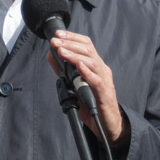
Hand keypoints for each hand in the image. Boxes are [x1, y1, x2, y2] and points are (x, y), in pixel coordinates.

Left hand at [49, 31, 129, 147]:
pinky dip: (87, 72)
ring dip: (75, 55)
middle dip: (70, 44)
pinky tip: (78, 66)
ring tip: (62, 51)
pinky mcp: (105, 94)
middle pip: (88, 50)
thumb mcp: (75, 85)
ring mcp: (105, 81)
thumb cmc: (93, 104)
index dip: (72, 37)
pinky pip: (97, 81)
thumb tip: (51, 56)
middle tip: (56, 41)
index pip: (86, 45)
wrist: (108, 125)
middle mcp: (101, 70)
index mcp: (95, 66)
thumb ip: (64, 71)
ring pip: (92, 62)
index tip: (58, 34)